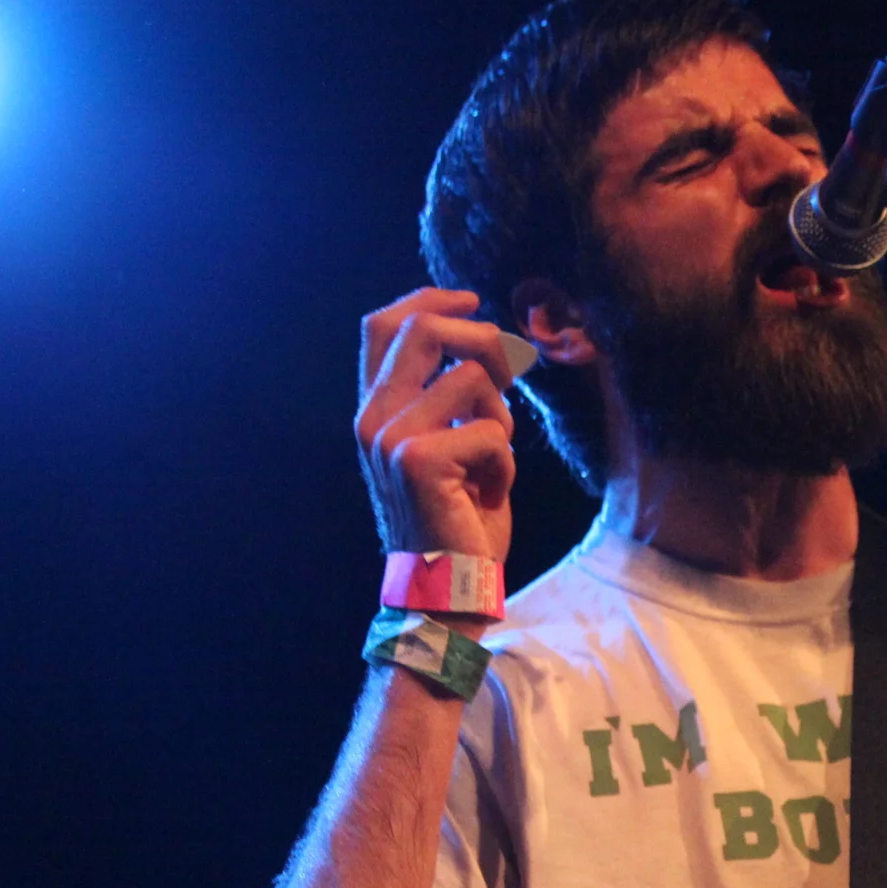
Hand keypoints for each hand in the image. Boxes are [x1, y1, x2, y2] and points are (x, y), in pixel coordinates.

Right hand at [355, 288, 518, 562]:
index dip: (428, 299)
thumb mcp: (449, 446)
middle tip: (513, 372)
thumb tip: (491, 345)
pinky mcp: (419, 460)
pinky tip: (488, 494)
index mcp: (375, 410)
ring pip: (472, 379)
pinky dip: (506, 464)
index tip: (470, 299)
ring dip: (503, 419)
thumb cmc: (456, 520)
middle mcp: (373, 418)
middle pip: (425, 330)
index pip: (382, 326)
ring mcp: (391, 438)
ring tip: (492, 462)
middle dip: (484, 339)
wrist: (443, 588)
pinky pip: (490, 431)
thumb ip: (451, 398)